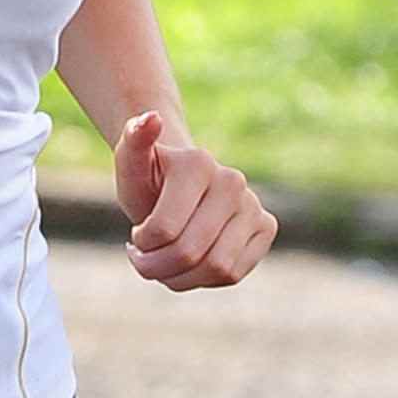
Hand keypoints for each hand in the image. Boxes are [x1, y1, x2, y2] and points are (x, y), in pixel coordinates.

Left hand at [115, 111, 275, 289]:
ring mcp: (254, 204)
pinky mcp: (266, 227)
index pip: (162, 230)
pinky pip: (233, 274)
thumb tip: (149, 118)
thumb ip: (132, 142)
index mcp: (198, 164)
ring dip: (179, 278)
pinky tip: (191, 265)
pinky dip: (204, 280)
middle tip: (145, 258)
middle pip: (189, 252)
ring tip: (165, 263)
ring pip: (215, 268)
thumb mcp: (131, 167)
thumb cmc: (149, 183)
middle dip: (156, 266)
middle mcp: (233, 181)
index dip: (142, 244)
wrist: (177, 189)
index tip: (138, 234)